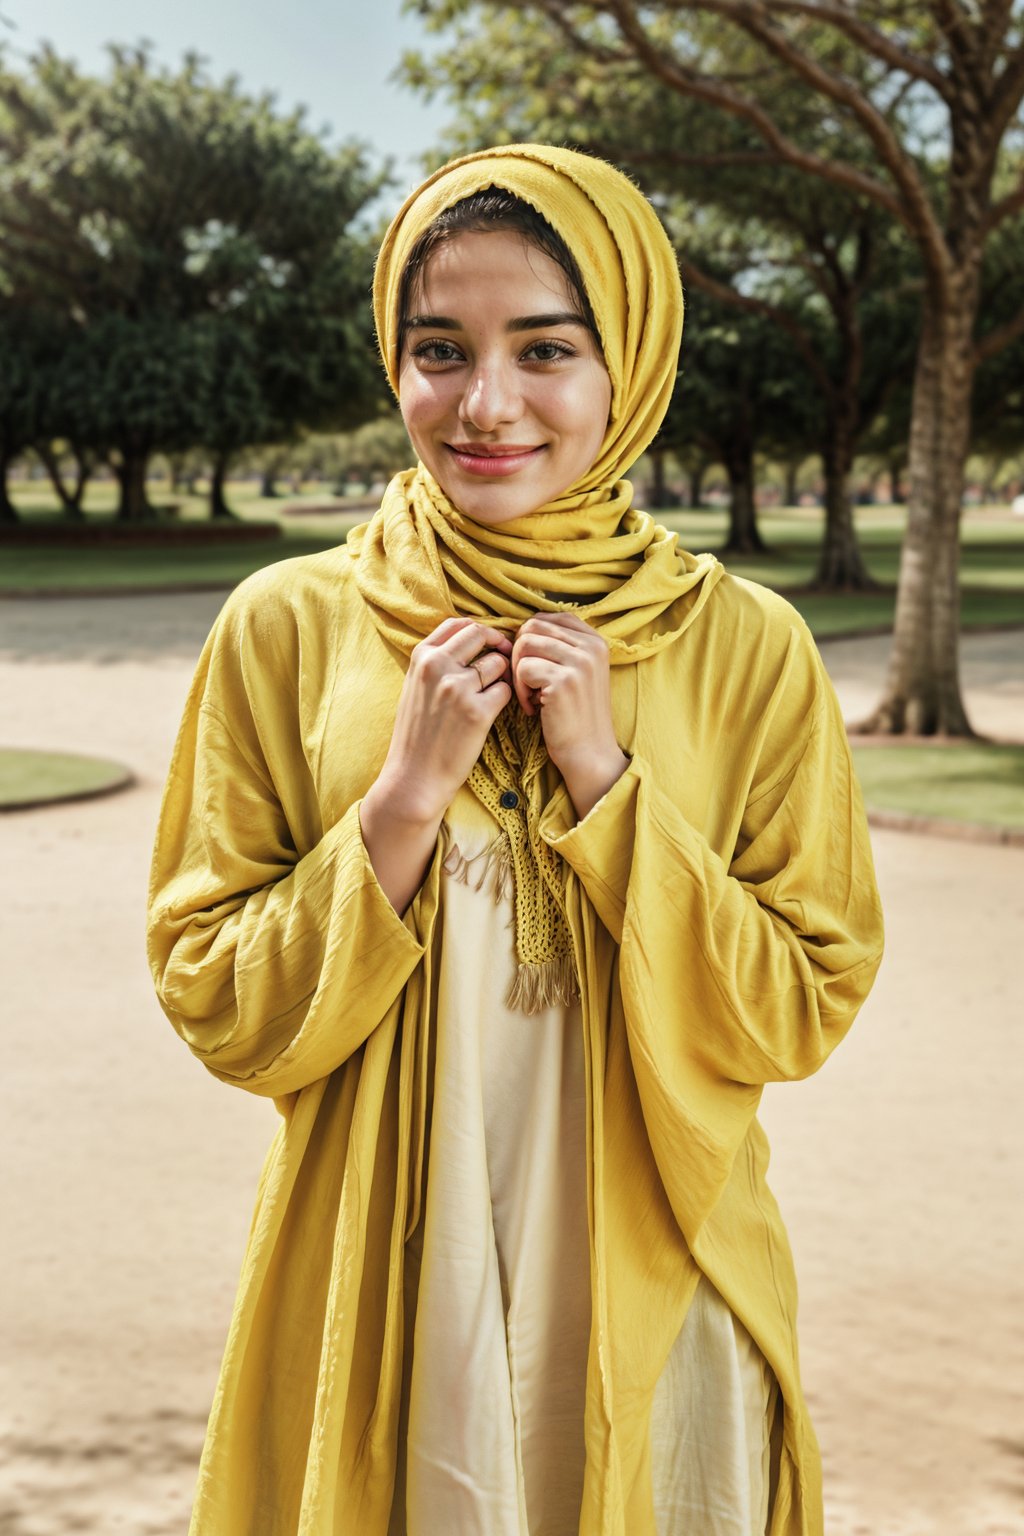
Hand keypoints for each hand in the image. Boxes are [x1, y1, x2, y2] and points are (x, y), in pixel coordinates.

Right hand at [374, 617, 512, 825]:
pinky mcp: (477, 712)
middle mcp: (438, 667)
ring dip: (503, 676)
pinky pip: (505, 691)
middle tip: (504, 661)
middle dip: (498, 645)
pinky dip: (505, 700)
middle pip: (481, 634)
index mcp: (421, 658)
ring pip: (498, 663)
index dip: (479, 630)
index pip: (457, 623)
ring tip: (494, 694)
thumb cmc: (417, 734)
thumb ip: (435, 661)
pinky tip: (493, 712)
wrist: (414, 777)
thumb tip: (469, 638)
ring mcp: (458, 688)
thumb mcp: (415, 688)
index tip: (488, 643)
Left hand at [511, 612, 628, 817]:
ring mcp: (579, 662)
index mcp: (595, 640)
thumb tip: (522, 630)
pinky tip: (533, 709)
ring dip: (518, 673)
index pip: (549, 617)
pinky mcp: (564, 681)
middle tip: (525, 682)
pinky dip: (520, 692)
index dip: (530, 638)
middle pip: (532, 627)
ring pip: (524, 645)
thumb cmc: (575, 716)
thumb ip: (559, 648)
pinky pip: (523, 670)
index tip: (532, 665)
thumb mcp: (578, 674)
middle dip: (519, 654)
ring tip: (530, 696)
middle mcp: (591, 646)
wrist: (589, 754)